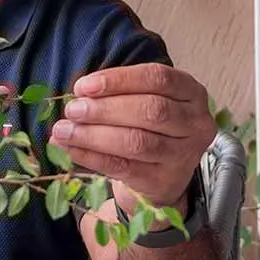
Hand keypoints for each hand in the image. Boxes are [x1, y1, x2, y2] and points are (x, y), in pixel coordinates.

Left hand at [49, 63, 212, 216]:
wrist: (161, 177)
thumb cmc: (149, 129)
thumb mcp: (144, 103)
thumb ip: (117, 95)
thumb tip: (78, 96)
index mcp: (192, 93)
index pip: (157, 78)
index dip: (119, 80)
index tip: (84, 86)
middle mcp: (195, 123)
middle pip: (150, 110)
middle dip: (105, 109)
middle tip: (72, 110)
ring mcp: (184, 155)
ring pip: (137, 141)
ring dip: (94, 135)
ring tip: (64, 131)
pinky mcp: (165, 181)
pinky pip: (124, 167)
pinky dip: (93, 157)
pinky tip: (71, 149)